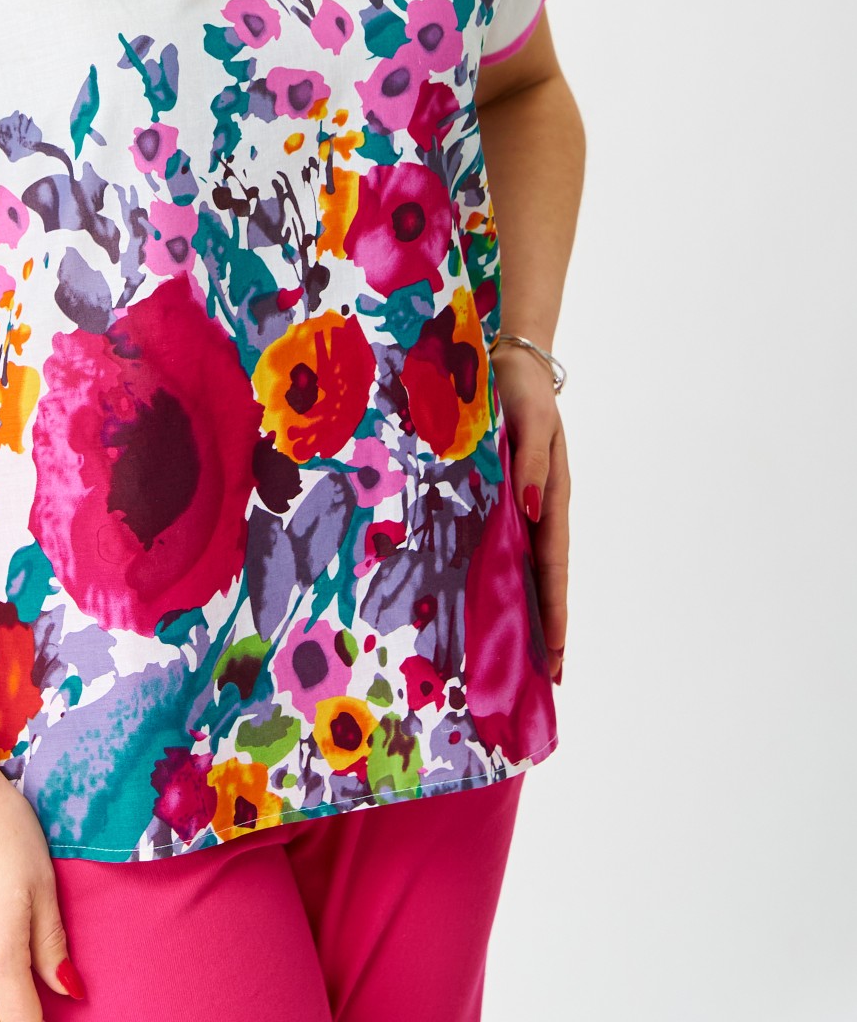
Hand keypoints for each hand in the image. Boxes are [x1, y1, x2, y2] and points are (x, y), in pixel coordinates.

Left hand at [492, 342, 569, 683]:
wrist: (510, 362)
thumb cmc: (522, 391)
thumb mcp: (532, 422)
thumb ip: (533, 464)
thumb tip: (531, 510)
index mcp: (552, 497)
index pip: (554, 566)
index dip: (556, 612)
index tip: (558, 655)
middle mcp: (538, 509)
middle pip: (542, 578)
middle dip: (545, 628)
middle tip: (544, 679)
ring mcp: (520, 504)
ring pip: (521, 566)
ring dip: (522, 608)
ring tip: (517, 656)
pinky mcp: (499, 495)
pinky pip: (498, 542)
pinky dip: (497, 574)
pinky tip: (484, 598)